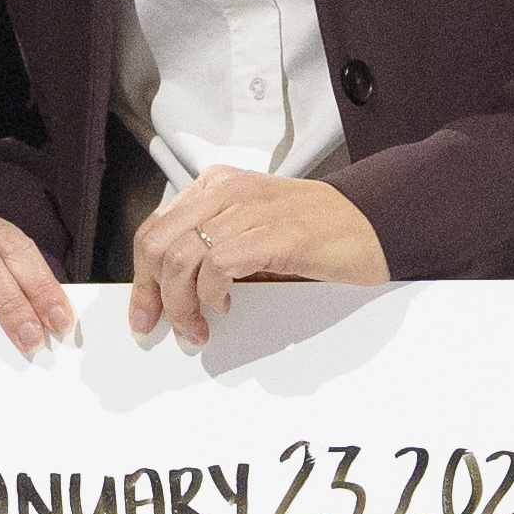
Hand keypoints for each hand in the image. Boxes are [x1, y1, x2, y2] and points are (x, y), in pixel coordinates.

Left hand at [122, 165, 390, 346]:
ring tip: (199, 326)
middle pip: (158, 244)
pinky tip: (227, 305)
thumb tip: (171, 294)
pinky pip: (218, 266)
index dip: (142, 278)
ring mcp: (251, 209)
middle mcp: (228, 191)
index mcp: (217, 186)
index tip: (144, 314)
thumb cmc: (314, 234)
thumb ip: (211, 252)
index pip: (155, 229)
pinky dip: (213, 295)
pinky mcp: (274, 234)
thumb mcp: (250, 234)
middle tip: (171, 327)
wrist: (371, 224)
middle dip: (155, 295)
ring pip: (182, 258)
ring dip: (183, 305)